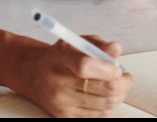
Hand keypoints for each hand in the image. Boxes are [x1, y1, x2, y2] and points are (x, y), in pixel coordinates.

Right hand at [12, 35, 132, 117]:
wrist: (31, 73)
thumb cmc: (58, 57)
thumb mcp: (75, 42)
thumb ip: (97, 45)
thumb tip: (116, 49)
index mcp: (59, 58)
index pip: (85, 66)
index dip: (108, 68)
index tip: (117, 67)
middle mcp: (58, 82)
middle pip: (103, 89)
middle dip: (123, 82)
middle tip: (125, 77)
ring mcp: (61, 101)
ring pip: (106, 104)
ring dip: (119, 95)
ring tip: (116, 85)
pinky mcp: (64, 115)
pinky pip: (98, 115)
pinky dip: (107, 105)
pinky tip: (102, 96)